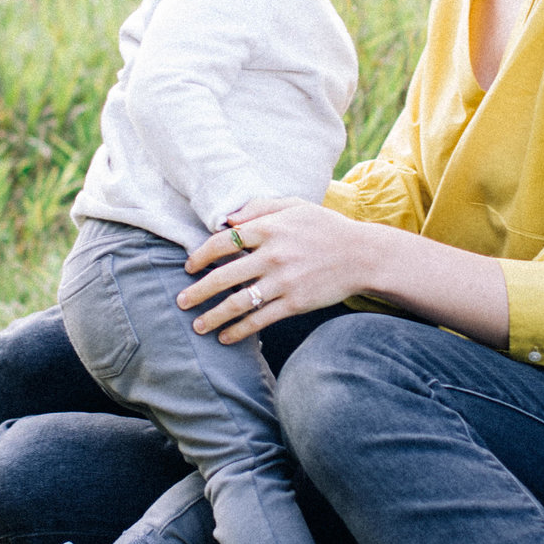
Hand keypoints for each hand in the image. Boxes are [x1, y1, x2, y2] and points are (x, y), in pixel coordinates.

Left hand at [178, 197, 379, 344]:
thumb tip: (226, 218)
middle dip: (197, 291)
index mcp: (269, 228)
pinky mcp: (295, 303)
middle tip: (181, 301)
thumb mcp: (294, 206)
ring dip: (213, 316)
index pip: (223, 242)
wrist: (362, 255)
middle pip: (223, 276)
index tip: (188, 266)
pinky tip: (225, 337)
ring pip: (238, 303)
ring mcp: (284, 281)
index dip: (200, 255)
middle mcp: (273, 255)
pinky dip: (239, 331)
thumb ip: (259, 207)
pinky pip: (260, 320)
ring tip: (198, 326)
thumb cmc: (325, 228)